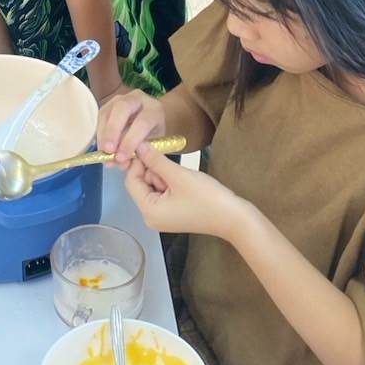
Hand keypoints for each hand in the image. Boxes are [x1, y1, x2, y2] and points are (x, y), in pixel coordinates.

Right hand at [95, 88, 166, 167]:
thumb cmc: (153, 136)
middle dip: (113, 130)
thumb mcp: (152, 145)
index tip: (121, 157)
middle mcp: (138, 98)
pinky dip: (100, 133)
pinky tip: (102, 147)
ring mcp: (121, 98)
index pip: (142, 122)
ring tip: (104, 152)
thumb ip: (139, 153)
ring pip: (108, 111)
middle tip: (108, 150)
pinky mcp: (109, 104)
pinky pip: (101, 116)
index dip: (131, 140)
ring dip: (103, 134)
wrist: (151, 122)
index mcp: (154, 109)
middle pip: (122, 108)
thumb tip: (120, 162)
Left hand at [124, 141, 242, 239]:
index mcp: (149, 211)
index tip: (150, 148)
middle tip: (174, 171)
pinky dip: (171, 184)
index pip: (132, 181)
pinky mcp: (172, 214)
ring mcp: (162, 217)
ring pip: (153, 186)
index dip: (138, 163)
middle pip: (141, 184)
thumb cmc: (207, 198)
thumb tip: (138, 146)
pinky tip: (185, 184)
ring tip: (183, 179)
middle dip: (155, 172)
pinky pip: (163, 193)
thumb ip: (156, 160)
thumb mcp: (179, 175)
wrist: (233, 217)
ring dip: (165, 177)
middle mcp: (151, 217)